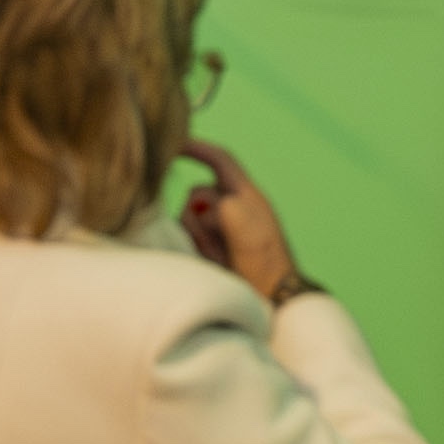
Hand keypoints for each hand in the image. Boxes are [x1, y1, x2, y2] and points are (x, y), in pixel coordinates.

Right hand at [177, 137, 302, 299]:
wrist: (269, 299)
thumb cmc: (265, 262)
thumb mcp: (249, 227)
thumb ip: (226, 206)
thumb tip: (203, 206)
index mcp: (247, 195)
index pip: (221, 161)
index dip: (198, 149)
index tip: (174, 144)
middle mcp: (231, 207)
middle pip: (197, 192)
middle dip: (200, 213)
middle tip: (218, 239)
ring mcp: (220, 228)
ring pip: (189, 216)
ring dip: (199, 235)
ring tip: (219, 255)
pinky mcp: (210, 247)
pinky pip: (187, 236)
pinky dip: (195, 246)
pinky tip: (213, 260)